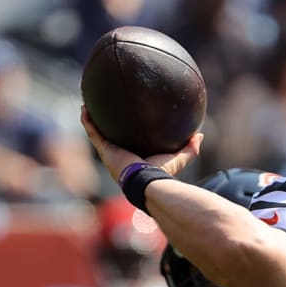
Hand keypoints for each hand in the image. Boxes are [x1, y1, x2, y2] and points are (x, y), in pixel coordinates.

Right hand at [80, 106, 201, 182]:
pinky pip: (92, 132)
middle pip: (112, 139)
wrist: (148, 180)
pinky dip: (87, 120)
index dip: (128, 136)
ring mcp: (110, 153)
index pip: (130, 145)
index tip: (129, 124)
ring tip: (90, 106)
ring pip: (98, 134)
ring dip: (93, 120)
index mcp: (135, 159)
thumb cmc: (162, 172)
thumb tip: (200, 135)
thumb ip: (190, 148)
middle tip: (107, 113)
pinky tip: (85, 107)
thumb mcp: (179, 158)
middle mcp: (120, 156)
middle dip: (108, 127)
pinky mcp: (104, 150)